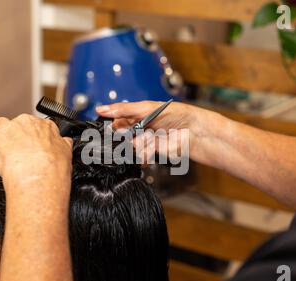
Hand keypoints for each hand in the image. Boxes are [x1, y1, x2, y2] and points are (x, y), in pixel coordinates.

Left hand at [0, 114, 72, 183]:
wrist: (39, 176)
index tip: (32, 147)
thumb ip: (62, 144)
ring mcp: (7, 130)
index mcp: (44, 125)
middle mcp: (25, 123)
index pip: (36, 126)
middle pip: (16, 124)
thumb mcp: (67, 153)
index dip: (33, 138)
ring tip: (1, 153)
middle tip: (18, 154)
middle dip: (15, 137)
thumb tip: (64, 143)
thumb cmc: (53, 167)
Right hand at [96, 100, 211, 161]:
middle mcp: (139, 128)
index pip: (116, 120)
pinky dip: (144, 154)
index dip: (111, 125)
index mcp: (137, 114)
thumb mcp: (147, 108)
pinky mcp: (152, 152)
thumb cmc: (175, 114)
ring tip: (152, 137)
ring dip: (139, 143)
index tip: (108, 128)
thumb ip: (124, 110)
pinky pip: (140, 156)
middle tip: (138, 131)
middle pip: (121, 136)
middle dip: (126, 136)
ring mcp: (145, 141)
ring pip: (130, 147)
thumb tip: (101, 109)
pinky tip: (153, 147)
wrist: (194, 131)